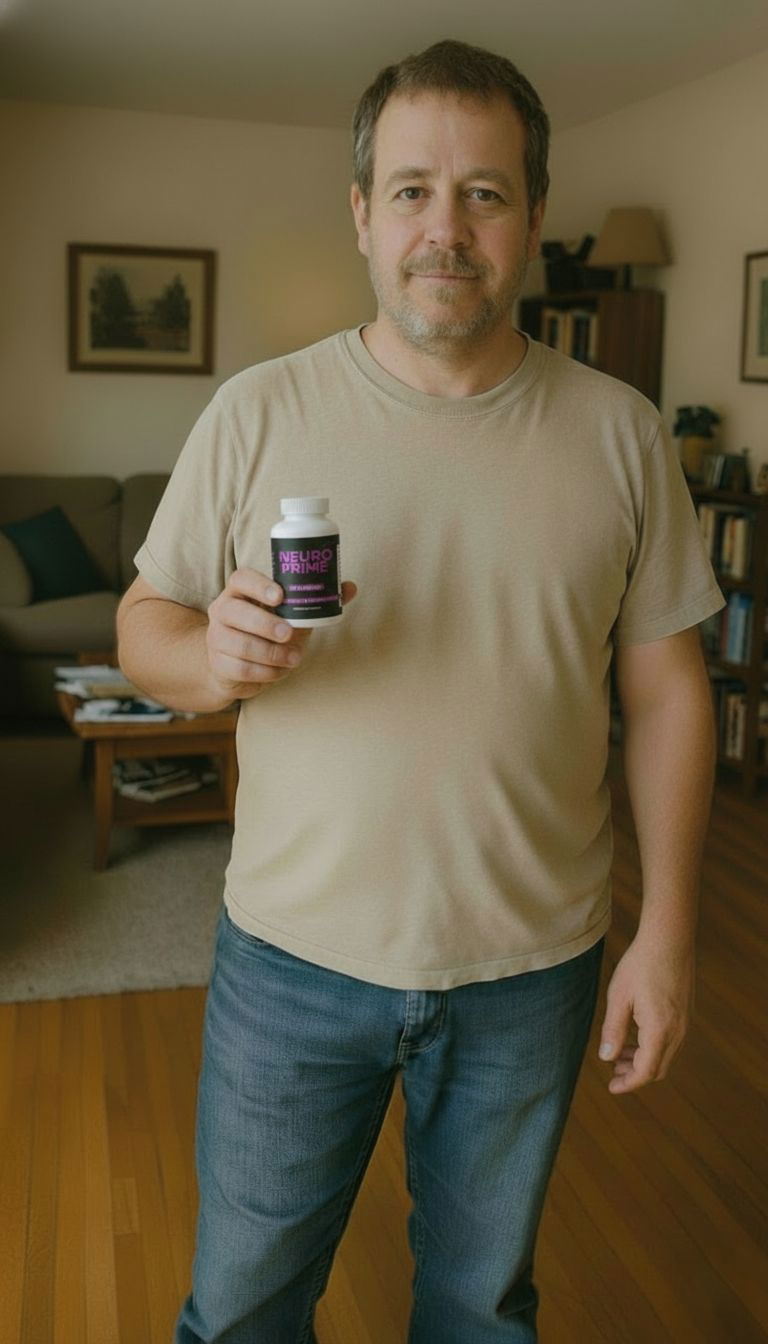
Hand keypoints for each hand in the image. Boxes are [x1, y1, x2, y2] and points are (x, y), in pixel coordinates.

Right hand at [206, 568, 356, 701]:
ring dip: (271, 654)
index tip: (280, 596)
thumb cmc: (268, 633)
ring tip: (294, 658)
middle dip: (265, 624)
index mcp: (239, 591)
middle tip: (289, 634)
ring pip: (240, 645)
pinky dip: (266, 673)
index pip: (241, 578)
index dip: (259, 585)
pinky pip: (242, 669)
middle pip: (236, 612)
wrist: (237, 666)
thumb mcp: (291, 615)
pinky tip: (279, 671)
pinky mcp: (218, 664)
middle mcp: (222, 610)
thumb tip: (349, 587)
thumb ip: (316, 601)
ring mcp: (216, 637)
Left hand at [597, 934, 694, 1094]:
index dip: (628, 1084)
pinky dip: (654, 1048)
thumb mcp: (619, 997)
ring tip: (619, 1054)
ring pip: (666, 1056)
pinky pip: (672, 1042)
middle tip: (613, 1072)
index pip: (646, 1072)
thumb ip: (613, 1030)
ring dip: (644, 1061)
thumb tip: (606, 1058)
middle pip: (658, 1069)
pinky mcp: (687, 1014)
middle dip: (635, 1075)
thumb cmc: (640, 965)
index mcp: (659, 1031)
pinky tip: (636, 1036)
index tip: (612, 1088)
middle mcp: (678, 1032)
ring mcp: (686, 1023)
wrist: (669, 940)